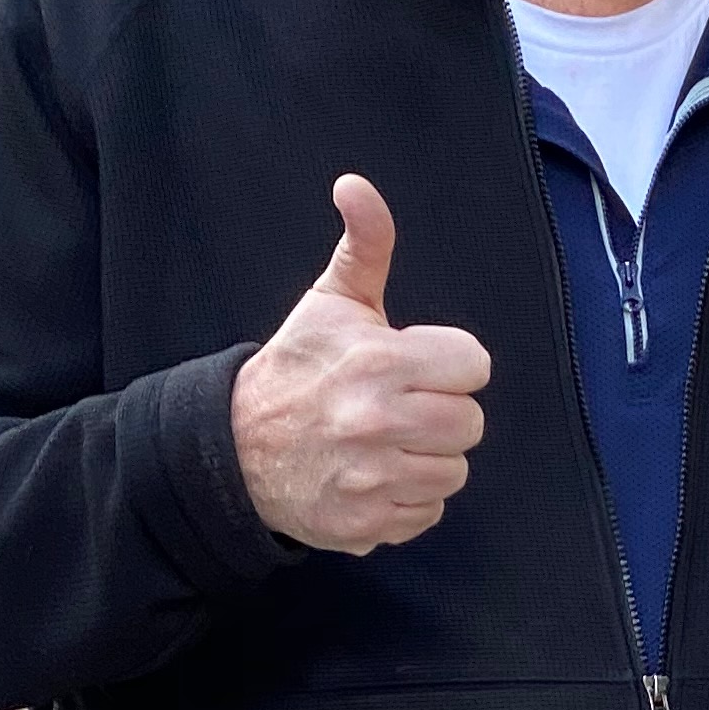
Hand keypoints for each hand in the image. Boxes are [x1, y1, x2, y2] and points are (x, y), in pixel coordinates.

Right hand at [230, 175, 489, 554]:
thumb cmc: (296, 369)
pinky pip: (426, 513)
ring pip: (453, 472)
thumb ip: (364, 244)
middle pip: (470, 424)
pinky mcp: (366, 523)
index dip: (449, 365)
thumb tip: (356, 186)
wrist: (234, 447)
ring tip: (387, 442)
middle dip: (441, 413)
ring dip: (427, 459)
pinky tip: (375, 476)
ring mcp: (372, 478)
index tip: (416, 367)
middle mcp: (378, 422)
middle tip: (402, 407)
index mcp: (380, 362)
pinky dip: (406, 500)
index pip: (474, 366)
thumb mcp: (330, 302)